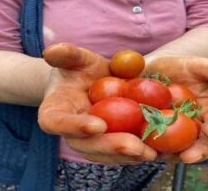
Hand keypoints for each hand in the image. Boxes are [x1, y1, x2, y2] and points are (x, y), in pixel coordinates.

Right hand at [38, 43, 156, 163]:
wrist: (88, 82)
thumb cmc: (78, 69)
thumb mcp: (73, 58)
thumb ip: (65, 54)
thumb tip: (51, 51)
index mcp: (54, 111)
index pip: (56, 122)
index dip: (74, 126)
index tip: (98, 125)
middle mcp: (69, 132)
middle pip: (84, 145)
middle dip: (109, 146)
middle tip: (134, 146)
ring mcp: (88, 141)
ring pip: (103, 154)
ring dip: (127, 156)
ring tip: (151, 153)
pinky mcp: (106, 144)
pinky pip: (118, 153)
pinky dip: (136, 152)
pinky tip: (156, 150)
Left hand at [145, 56, 207, 162]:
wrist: (154, 70)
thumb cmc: (180, 68)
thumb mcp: (201, 66)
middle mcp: (197, 128)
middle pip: (202, 145)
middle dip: (197, 152)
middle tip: (187, 156)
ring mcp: (176, 134)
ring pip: (177, 150)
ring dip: (171, 155)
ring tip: (162, 156)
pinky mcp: (155, 136)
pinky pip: (153, 145)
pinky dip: (149, 148)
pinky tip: (142, 147)